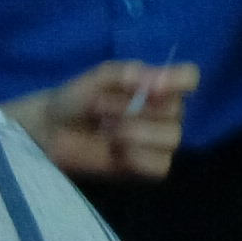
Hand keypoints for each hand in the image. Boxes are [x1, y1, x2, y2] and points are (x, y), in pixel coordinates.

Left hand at [3, 60, 195, 180]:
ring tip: (107, 131)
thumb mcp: (97, 77)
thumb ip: (125, 73)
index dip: (177, 81)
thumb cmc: (76, 99)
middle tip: (101, 109)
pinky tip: (116, 152)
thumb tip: (153, 80)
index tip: (151, 87)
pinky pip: (161, 165)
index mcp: (158, 85)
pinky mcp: (149, 167)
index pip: (190, 77)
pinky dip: (137, 158)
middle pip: (177, 111)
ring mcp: (159, 142)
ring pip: (171, 138)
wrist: (51, 131)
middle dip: (135, 110)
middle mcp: (166, 112)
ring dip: (135, 133)